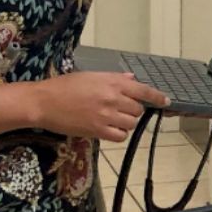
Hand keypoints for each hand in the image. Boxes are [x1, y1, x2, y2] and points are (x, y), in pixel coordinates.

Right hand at [37, 72, 170, 142]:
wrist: (45, 101)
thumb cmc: (65, 86)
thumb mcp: (91, 76)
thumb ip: (114, 78)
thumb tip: (132, 79)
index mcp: (112, 82)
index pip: (143, 90)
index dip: (157, 97)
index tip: (166, 101)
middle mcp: (113, 98)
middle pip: (138, 109)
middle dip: (133, 110)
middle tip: (121, 109)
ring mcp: (106, 115)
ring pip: (131, 124)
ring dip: (126, 122)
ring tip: (113, 119)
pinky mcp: (98, 130)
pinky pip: (120, 136)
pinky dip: (119, 133)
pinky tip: (110, 129)